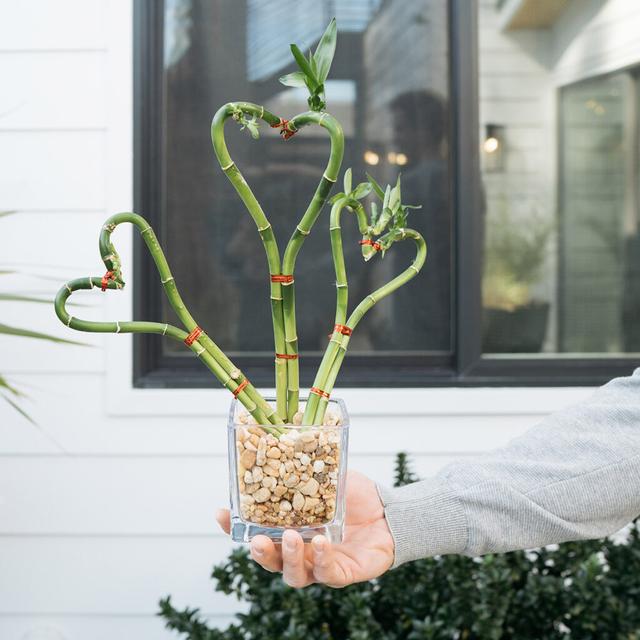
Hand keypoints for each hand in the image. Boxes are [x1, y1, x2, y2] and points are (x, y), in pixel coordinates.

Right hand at [216, 470, 393, 587]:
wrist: (391, 510)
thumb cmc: (356, 495)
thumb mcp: (327, 475)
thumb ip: (306, 463)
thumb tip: (286, 433)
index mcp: (290, 527)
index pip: (256, 532)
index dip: (234, 529)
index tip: (221, 514)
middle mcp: (302, 550)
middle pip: (271, 561)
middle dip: (260, 553)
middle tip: (257, 540)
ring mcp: (321, 564)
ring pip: (295, 575)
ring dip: (290, 558)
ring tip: (293, 537)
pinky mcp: (344, 573)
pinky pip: (327, 573)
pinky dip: (322, 559)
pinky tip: (322, 541)